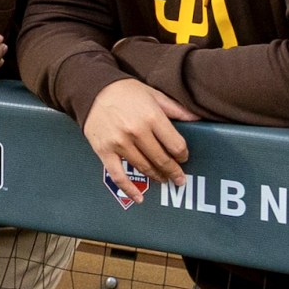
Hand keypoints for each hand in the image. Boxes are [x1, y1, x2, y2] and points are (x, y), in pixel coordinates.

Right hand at [83, 78, 198, 197]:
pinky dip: (129, 189)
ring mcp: (119, 143)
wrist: (92, 89)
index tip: (183, 157)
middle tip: (180, 179)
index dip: (183, 155)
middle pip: (162, 159)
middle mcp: (136, 132)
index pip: (176, 145)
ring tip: (163, 179)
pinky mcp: (104, 151)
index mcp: (152, 117)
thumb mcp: (153, 94)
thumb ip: (175, 109)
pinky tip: (139, 199)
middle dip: (173, 171)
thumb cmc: (125, 91)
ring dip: (157, 176)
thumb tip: (197, 120)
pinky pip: (119, 175)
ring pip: (144, 167)